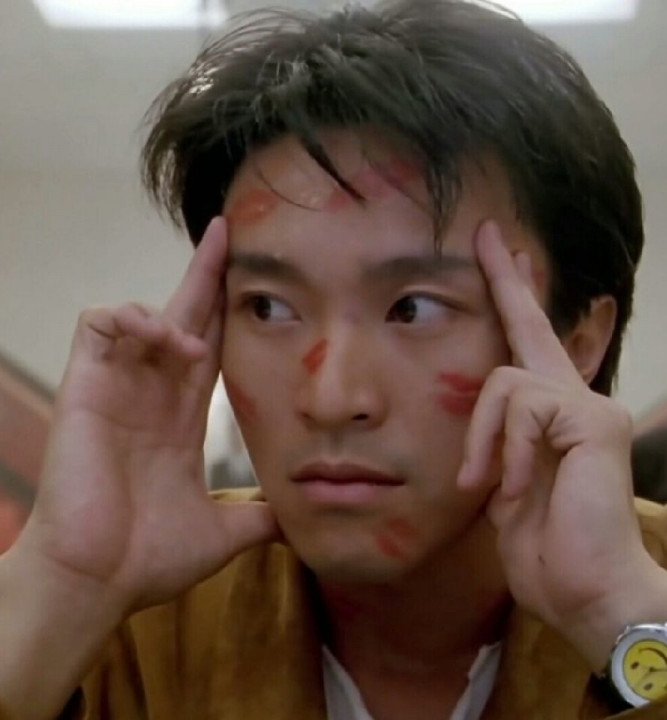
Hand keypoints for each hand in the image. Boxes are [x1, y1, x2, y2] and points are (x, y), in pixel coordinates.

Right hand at [15, 217, 277, 615]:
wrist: (96, 584)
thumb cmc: (146, 560)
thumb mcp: (221, 532)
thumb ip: (258, 517)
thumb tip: (298, 517)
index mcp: (180, 419)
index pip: (210, 348)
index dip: (227, 313)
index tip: (254, 279)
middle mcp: (152, 395)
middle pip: (183, 317)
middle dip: (205, 275)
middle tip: (228, 232)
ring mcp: (117, 389)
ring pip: (142, 315)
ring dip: (172, 314)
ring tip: (190, 346)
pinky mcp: (85, 388)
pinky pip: (100, 325)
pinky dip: (131, 319)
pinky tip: (161, 342)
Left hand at [458, 222, 666, 670]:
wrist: (587, 592)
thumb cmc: (545, 545)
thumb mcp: (505, 484)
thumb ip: (501, 441)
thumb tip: (491, 408)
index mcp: (553, 416)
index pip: (531, 347)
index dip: (514, 302)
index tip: (504, 257)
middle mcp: (576, 399)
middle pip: (532, 325)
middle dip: (505, 279)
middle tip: (487, 232)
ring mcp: (589, 405)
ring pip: (504, 381)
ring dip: (484, 440)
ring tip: (492, 486)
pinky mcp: (592, 418)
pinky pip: (521, 407)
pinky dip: (505, 450)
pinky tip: (517, 485)